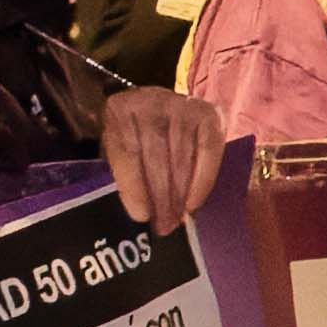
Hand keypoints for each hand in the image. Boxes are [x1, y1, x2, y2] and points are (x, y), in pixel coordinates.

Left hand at [100, 85, 228, 228]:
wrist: (160, 108)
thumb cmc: (134, 137)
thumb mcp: (117, 149)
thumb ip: (121, 173)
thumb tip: (136, 214)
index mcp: (119, 109)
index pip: (126, 151)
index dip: (133, 185)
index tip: (140, 215)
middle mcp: (151, 100)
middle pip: (156, 155)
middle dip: (160, 196)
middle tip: (163, 226)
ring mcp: (183, 104)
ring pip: (183, 155)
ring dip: (180, 193)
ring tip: (177, 219)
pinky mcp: (209, 113)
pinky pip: (209, 151)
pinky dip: (203, 180)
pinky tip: (194, 203)